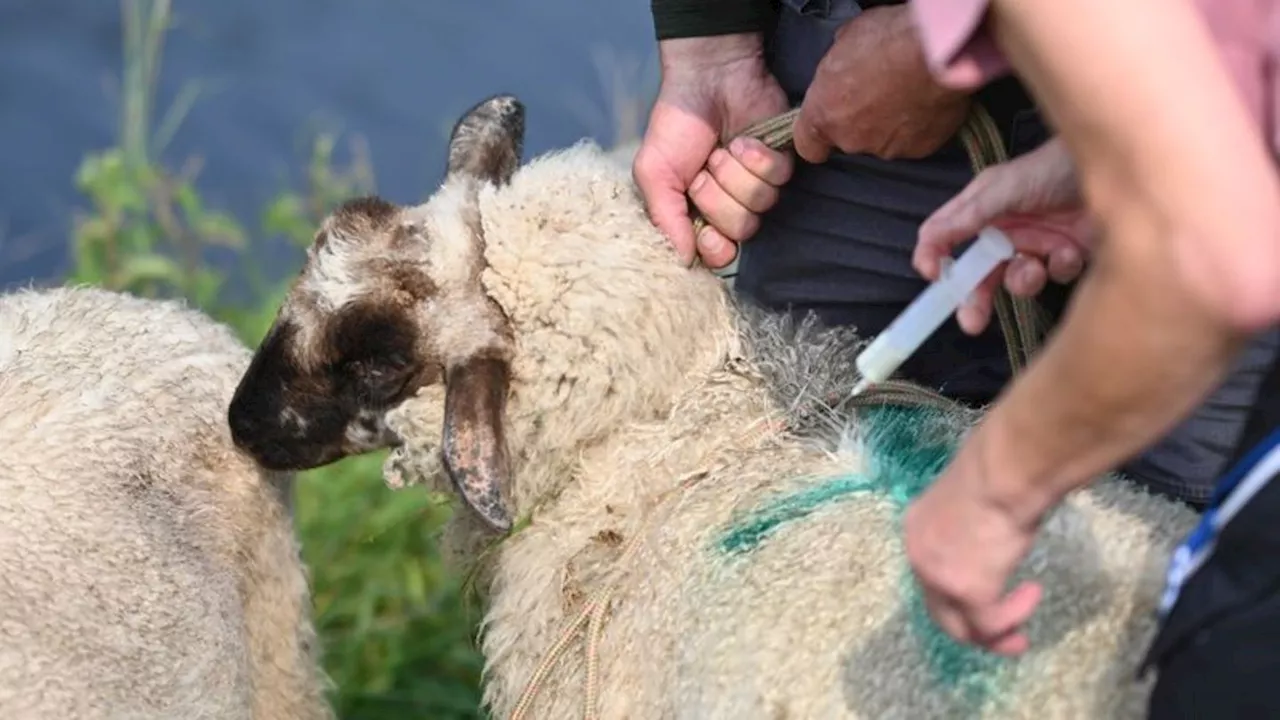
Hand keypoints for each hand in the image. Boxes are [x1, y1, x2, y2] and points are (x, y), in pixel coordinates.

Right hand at [634, 35, 793, 267]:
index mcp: (698, 213)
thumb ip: (665, 219)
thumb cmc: (676, 125)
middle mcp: (730, 205)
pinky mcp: (781, 162)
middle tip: (704, 170)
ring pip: (760, 204)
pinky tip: (744, 140)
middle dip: (718, 197)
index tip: (705, 233)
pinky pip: (779, 178)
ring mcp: (757, 184)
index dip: (716, 249)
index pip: (718, 255)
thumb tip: (683, 261)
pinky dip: (758, 157)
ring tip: (722, 149)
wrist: (706, 78)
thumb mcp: (654, 173)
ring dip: (735, 173)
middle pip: (741, 231)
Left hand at [793, 6, 971, 163]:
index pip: (808, 146)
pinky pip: (914, 139)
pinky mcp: (919, 150)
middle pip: (849, 138)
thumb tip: (846, 62)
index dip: (818, 136)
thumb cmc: (886, 40)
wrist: (936, 53)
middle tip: (878, 90)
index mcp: (823, 115)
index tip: (828, 123)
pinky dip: (918, 126)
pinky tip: (925, 101)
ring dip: (890, 122)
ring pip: (882, 140)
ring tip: (907, 93)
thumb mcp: (847, 40)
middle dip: (861, 119)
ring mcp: (885, 148)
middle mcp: (850, 139)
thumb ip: (839, 64)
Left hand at [903, 421, 1045, 655]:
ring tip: (1020, 636)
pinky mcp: (967, 592)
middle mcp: (919, 555)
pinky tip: (1032, 594)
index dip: (958, 592)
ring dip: (994, 634)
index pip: (931, 574)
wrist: (1006, 471)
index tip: (991, 594)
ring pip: (962, 626)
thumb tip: (992, 532)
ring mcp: (939, 577)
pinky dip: (1013, 617)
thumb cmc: (997, 471)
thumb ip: (973, 523)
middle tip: (1007, 635)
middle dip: (972, 627)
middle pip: (940, 608)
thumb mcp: (973, 499)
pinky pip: (989, 623)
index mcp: (917, 528)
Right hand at [914, 137, 1095, 334]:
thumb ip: (969, 215)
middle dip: (974, 298)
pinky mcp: (1066, 254)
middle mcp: (1005, 230)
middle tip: (971, 322)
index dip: (935, 257)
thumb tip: (929, 239)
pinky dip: (1059, 266)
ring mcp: (1035, 244)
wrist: (1118, 167)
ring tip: (1034, 269)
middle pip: (979, 272)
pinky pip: (1054, 275)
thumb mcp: (1006, 187)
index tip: (934, 277)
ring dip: (1023, 279)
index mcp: (981, 210)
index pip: (945, 237)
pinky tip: (1069, 250)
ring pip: (1016, 279)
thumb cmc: (1055, 166)